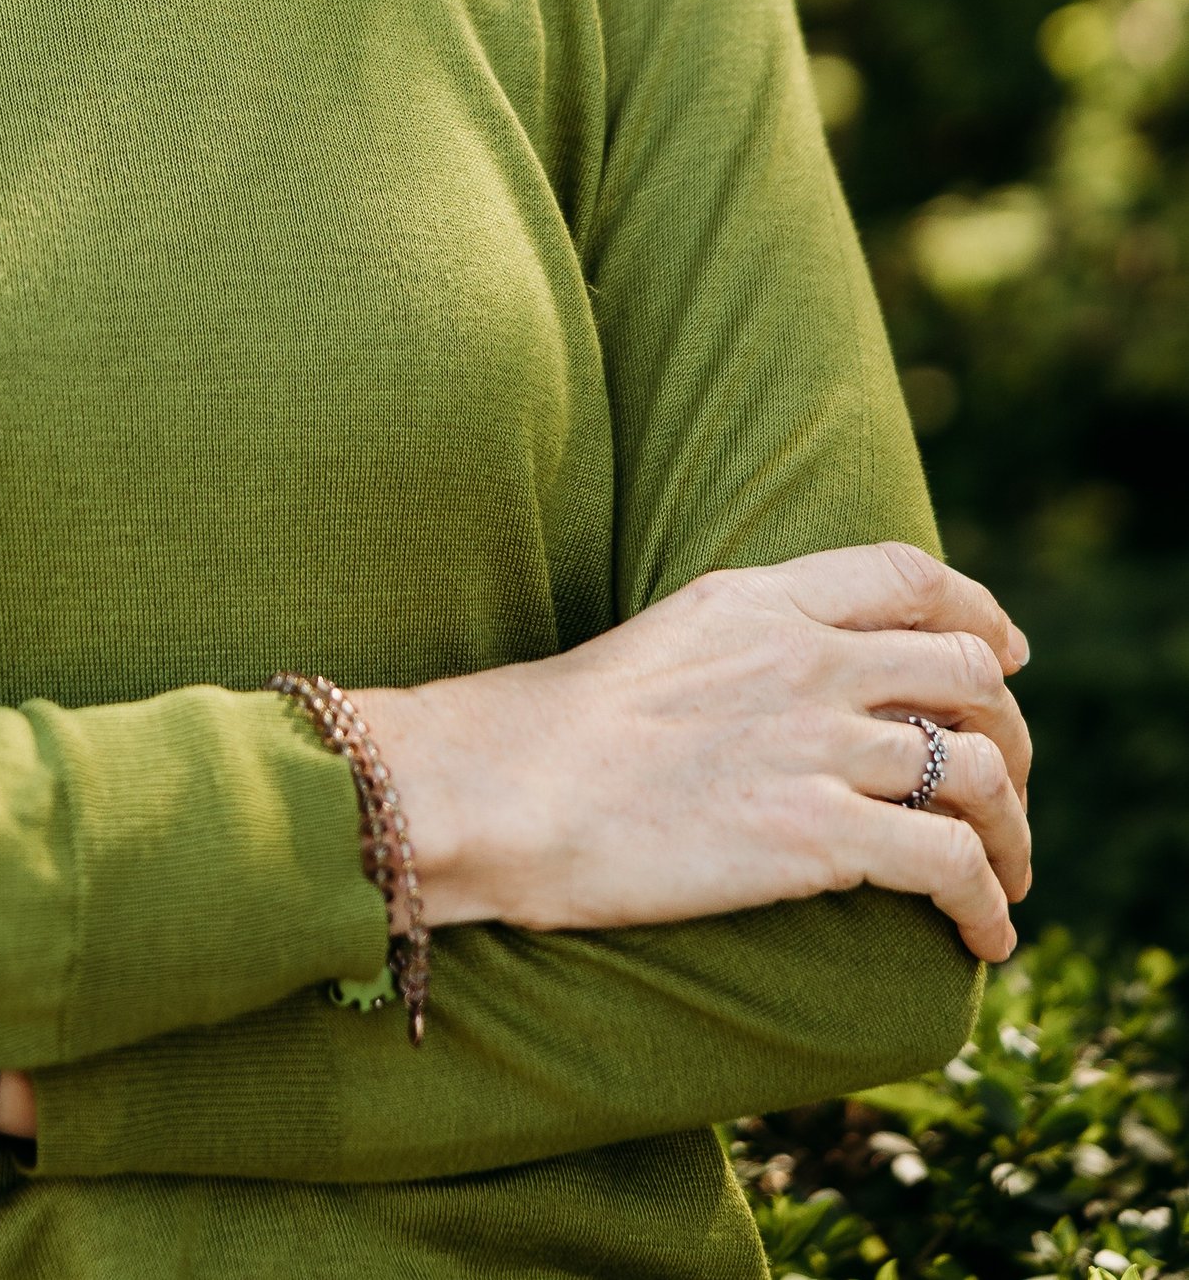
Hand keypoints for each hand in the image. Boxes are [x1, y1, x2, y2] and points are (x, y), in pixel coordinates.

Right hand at [361, 543, 1030, 961]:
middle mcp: (803, 657)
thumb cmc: (555, 731)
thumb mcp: (665, 640)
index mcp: (761, 599)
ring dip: (1014, 834)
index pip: (910, 577)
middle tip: (1007, 790)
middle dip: (1012, 737)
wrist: (501, 790)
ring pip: (978, 773)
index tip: (1002, 654)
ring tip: (1005, 881)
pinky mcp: (815, 834)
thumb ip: (747, 641)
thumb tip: (803, 679)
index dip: (978, 613)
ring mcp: (813, 742)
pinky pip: (951, 863)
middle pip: (969, 676)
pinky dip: (988, 906)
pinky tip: (982, 938)